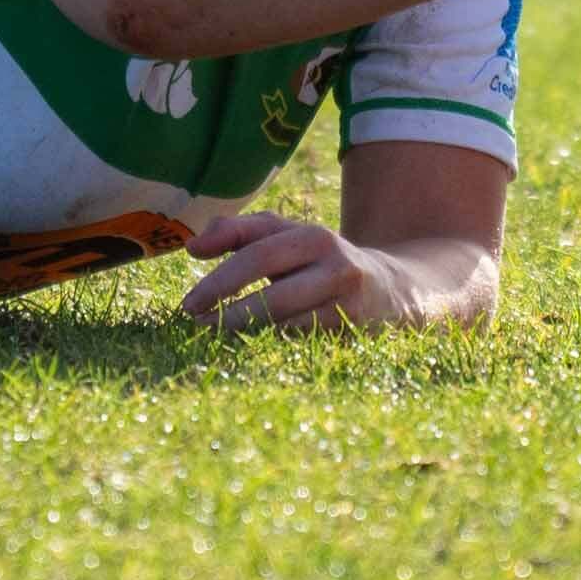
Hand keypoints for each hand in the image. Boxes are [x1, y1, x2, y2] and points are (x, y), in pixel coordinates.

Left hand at [180, 213, 412, 333]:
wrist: (392, 289)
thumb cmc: (320, 260)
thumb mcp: (287, 236)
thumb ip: (239, 232)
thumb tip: (192, 248)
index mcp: (315, 237)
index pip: (257, 257)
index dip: (219, 282)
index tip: (188, 305)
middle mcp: (336, 267)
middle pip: (271, 298)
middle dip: (227, 316)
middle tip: (196, 326)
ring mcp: (346, 304)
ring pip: (285, 327)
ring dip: (245, 335)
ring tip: (214, 337)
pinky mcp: (351, 334)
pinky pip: (300, 344)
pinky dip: (269, 346)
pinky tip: (249, 347)